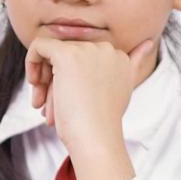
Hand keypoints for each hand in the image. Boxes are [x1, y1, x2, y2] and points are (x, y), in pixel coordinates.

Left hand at [25, 36, 157, 156]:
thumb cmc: (102, 123)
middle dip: (54, 81)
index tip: (65, 101)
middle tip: (46, 107)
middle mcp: (106, 49)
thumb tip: (150, 42)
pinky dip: (30, 62)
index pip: (83, 58)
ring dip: (43, 80)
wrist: (96, 138)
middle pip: (67, 56)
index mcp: (119, 57)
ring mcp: (87, 50)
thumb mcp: (122, 90)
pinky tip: (34, 83)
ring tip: (41, 106)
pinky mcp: (66, 54)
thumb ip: (134, 65)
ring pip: (52, 55)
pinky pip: (39, 46)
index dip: (70, 78)